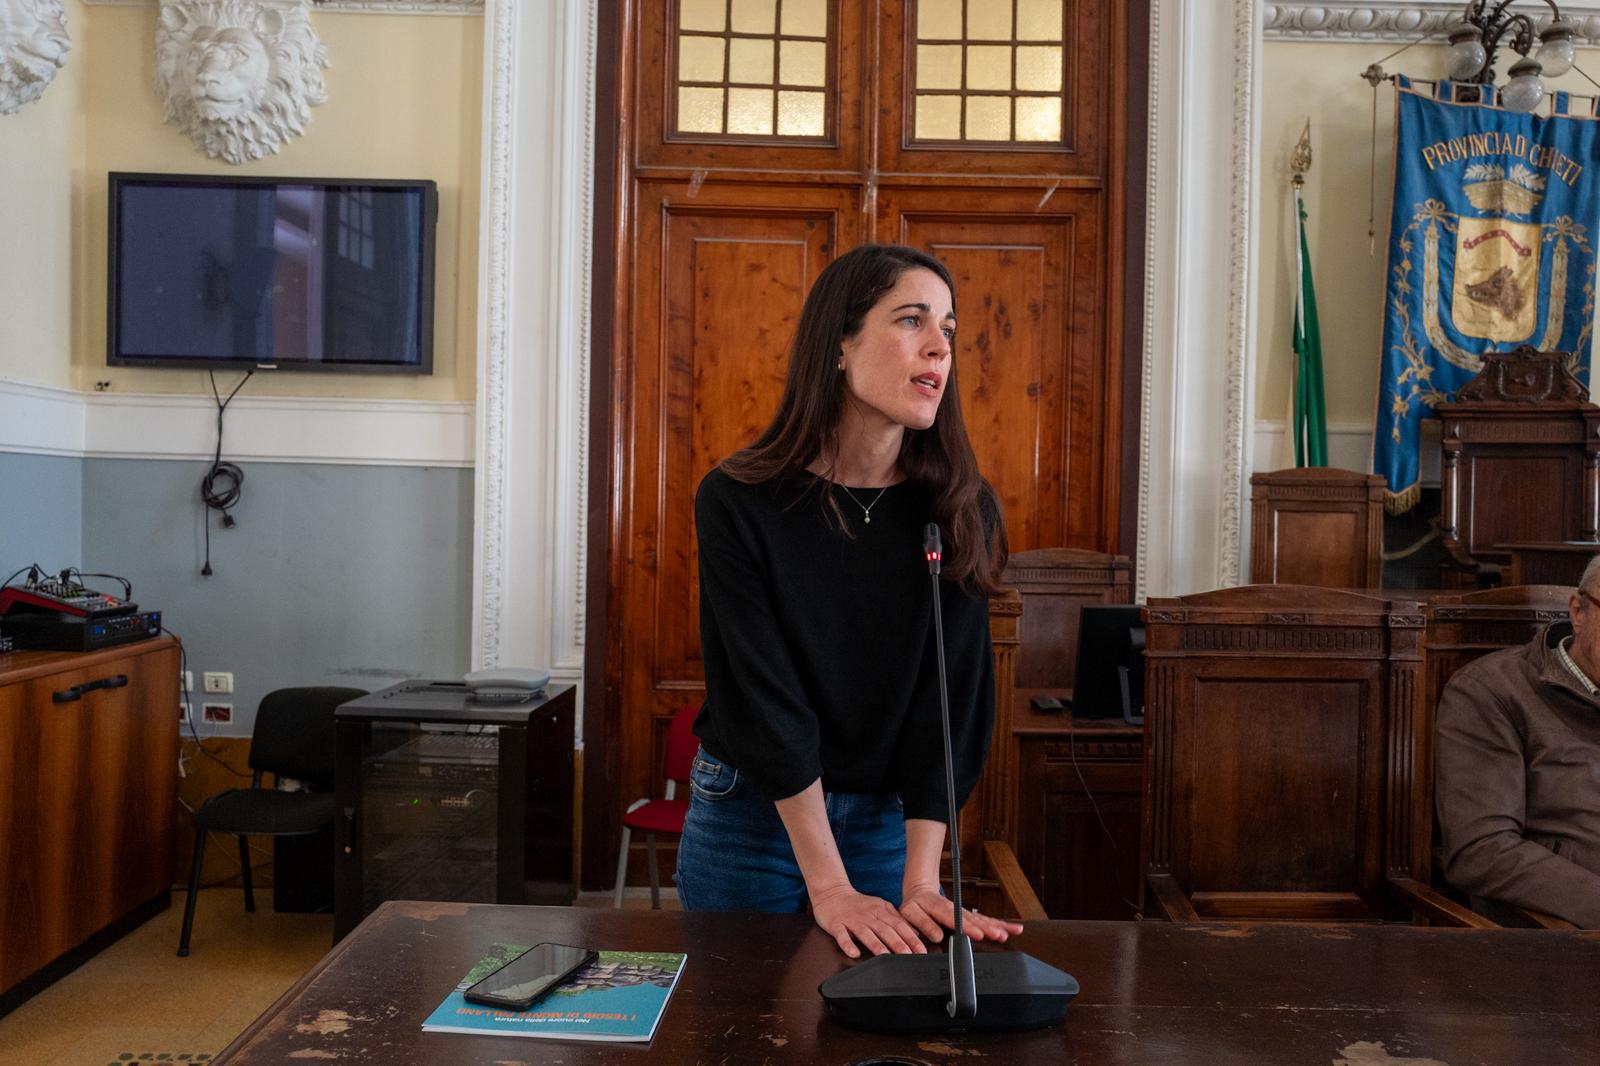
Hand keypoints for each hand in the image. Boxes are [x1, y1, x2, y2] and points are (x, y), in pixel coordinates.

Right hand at [810, 883, 928, 958]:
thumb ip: (896, 918)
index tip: (921, 951)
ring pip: (866, 933)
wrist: (831, 892)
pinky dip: (848, 944)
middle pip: (885, 930)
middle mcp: (868, 915)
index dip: (911, 938)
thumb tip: (914, 931)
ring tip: (886, 956)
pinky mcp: (836, 924)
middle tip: (908, 955)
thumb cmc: (857, 904)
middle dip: (898, 943)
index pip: (899, 925)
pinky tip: (853, 953)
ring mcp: (852, 920)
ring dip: (876, 945)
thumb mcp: (879, 906)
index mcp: (880, 911)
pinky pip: (842, 935)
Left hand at [898, 882, 1024, 944]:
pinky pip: (986, 919)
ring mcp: (964, 912)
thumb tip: (937, 936)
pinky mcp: (970, 915)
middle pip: (973, 919)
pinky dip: (1000, 924)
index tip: (978, 934)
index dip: (968, 927)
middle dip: (988, 928)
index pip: (956, 919)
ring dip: (997, 926)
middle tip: (999, 935)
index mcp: (940, 908)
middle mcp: (956, 909)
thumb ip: (922, 923)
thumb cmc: (915, 904)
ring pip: (983, 918)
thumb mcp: (910, 912)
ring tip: (1010, 932)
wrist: (921, 891)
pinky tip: (1013, 929)